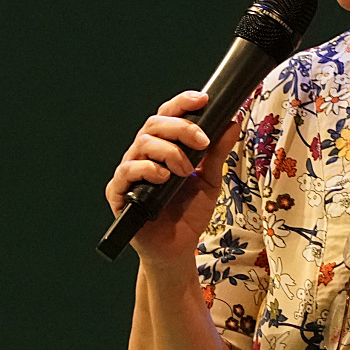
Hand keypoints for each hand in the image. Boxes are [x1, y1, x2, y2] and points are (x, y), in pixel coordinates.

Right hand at [107, 90, 239, 262]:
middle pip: (154, 123)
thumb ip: (216, 153)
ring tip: (184, 171)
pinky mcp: (118, 192)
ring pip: (142, 143)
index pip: (168, 115)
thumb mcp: (209, 181)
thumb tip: (231, 124)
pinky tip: (163, 178)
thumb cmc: (188, 214)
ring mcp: (130, 172)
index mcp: (163, 147)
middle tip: (202, 142)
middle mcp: (144, 154)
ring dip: (169, 152)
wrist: (177, 250)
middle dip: (181, 128)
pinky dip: (148, 169)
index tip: (203, 100)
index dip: (183, 103)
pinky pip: (128, 170)